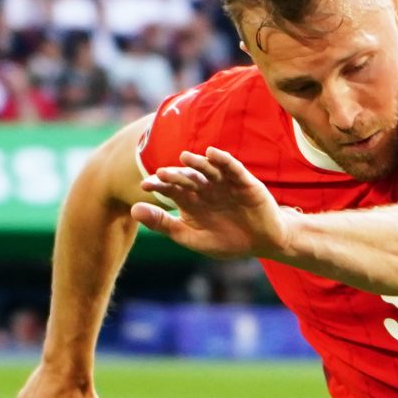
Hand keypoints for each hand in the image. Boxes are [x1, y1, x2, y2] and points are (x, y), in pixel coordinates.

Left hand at [134, 148, 293, 259]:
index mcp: (190, 201)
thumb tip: (132, 209)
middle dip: (176, 175)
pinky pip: (233, 168)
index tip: (146, 186)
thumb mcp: (191, 237)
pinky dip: (223, 160)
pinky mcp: (245, 182)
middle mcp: (205, 188)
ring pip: (208, 170)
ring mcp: (225, 183)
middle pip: (187, 178)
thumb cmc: (228, 241)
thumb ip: (163, 224)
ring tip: (185, 157)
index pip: (170, 189)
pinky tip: (212, 154)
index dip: (159, 186)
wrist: (264, 243)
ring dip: (197, 163)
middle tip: (163, 173)